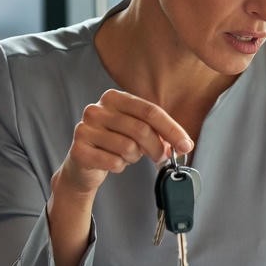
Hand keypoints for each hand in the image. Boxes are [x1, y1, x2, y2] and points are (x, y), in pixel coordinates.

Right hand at [54, 89, 193, 196]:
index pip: (150, 111)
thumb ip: (159, 132)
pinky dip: (119, 166)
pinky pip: (113, 162)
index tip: (186, 145)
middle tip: (160, 157)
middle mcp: (96, 109)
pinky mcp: (79, 150)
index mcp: (114, 98)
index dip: (171, 129)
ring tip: (126, 156)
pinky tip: (112, 162)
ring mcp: (85, 128)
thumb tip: (183, 144)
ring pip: (127, 147)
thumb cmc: (114, 144)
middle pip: (141, 129)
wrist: (84, 165)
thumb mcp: (137, 132)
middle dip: (156, 148)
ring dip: (134, 157)